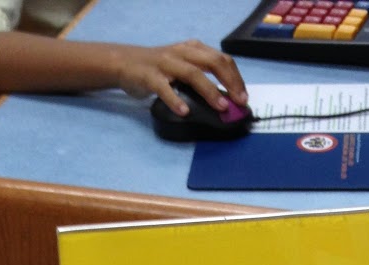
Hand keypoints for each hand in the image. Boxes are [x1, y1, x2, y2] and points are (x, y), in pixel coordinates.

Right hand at [111, 40, 247, 113]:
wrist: (124, 62)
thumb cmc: (157, 68)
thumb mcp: (182, 66)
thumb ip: (200, 77)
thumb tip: (223, 99)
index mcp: (193, 49)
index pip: (221, 59)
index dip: (236, 77)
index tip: (243, 96)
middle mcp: (182, 52)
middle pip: (212, 62)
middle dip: (230, 82)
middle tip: (238, 102)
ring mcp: (166, 63)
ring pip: (193, 73)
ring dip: (210, 90)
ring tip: (221, 106)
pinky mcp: (150, 76)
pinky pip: (165, 88)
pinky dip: (176, 100)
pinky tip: (185, 112)